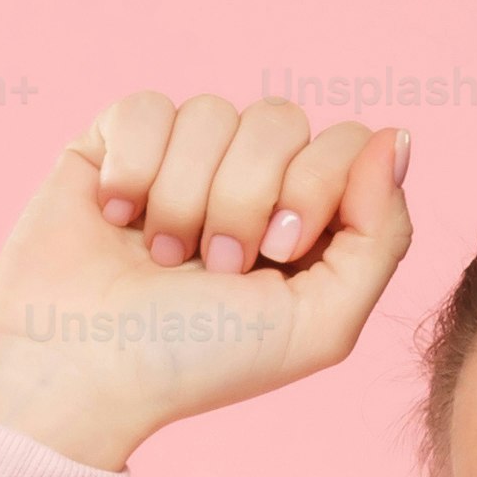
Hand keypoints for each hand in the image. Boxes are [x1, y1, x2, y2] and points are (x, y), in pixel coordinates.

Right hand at [0, 91, 414, 471]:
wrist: (79, 370)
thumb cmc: (198, 362)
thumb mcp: (319, 324)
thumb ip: (380, 236)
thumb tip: (397, 137)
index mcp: (304, 221)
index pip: (343, 143)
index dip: (313, 186)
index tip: (276, 253)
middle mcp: (248, 182)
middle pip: (281, 119)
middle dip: (246, 197)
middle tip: (214, 266)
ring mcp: (181, 159)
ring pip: (213, 111)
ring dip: (185, 197)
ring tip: (160, 257)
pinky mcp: (116, 143)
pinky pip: (147, 106)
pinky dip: (134, 168)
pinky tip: (115, 217)